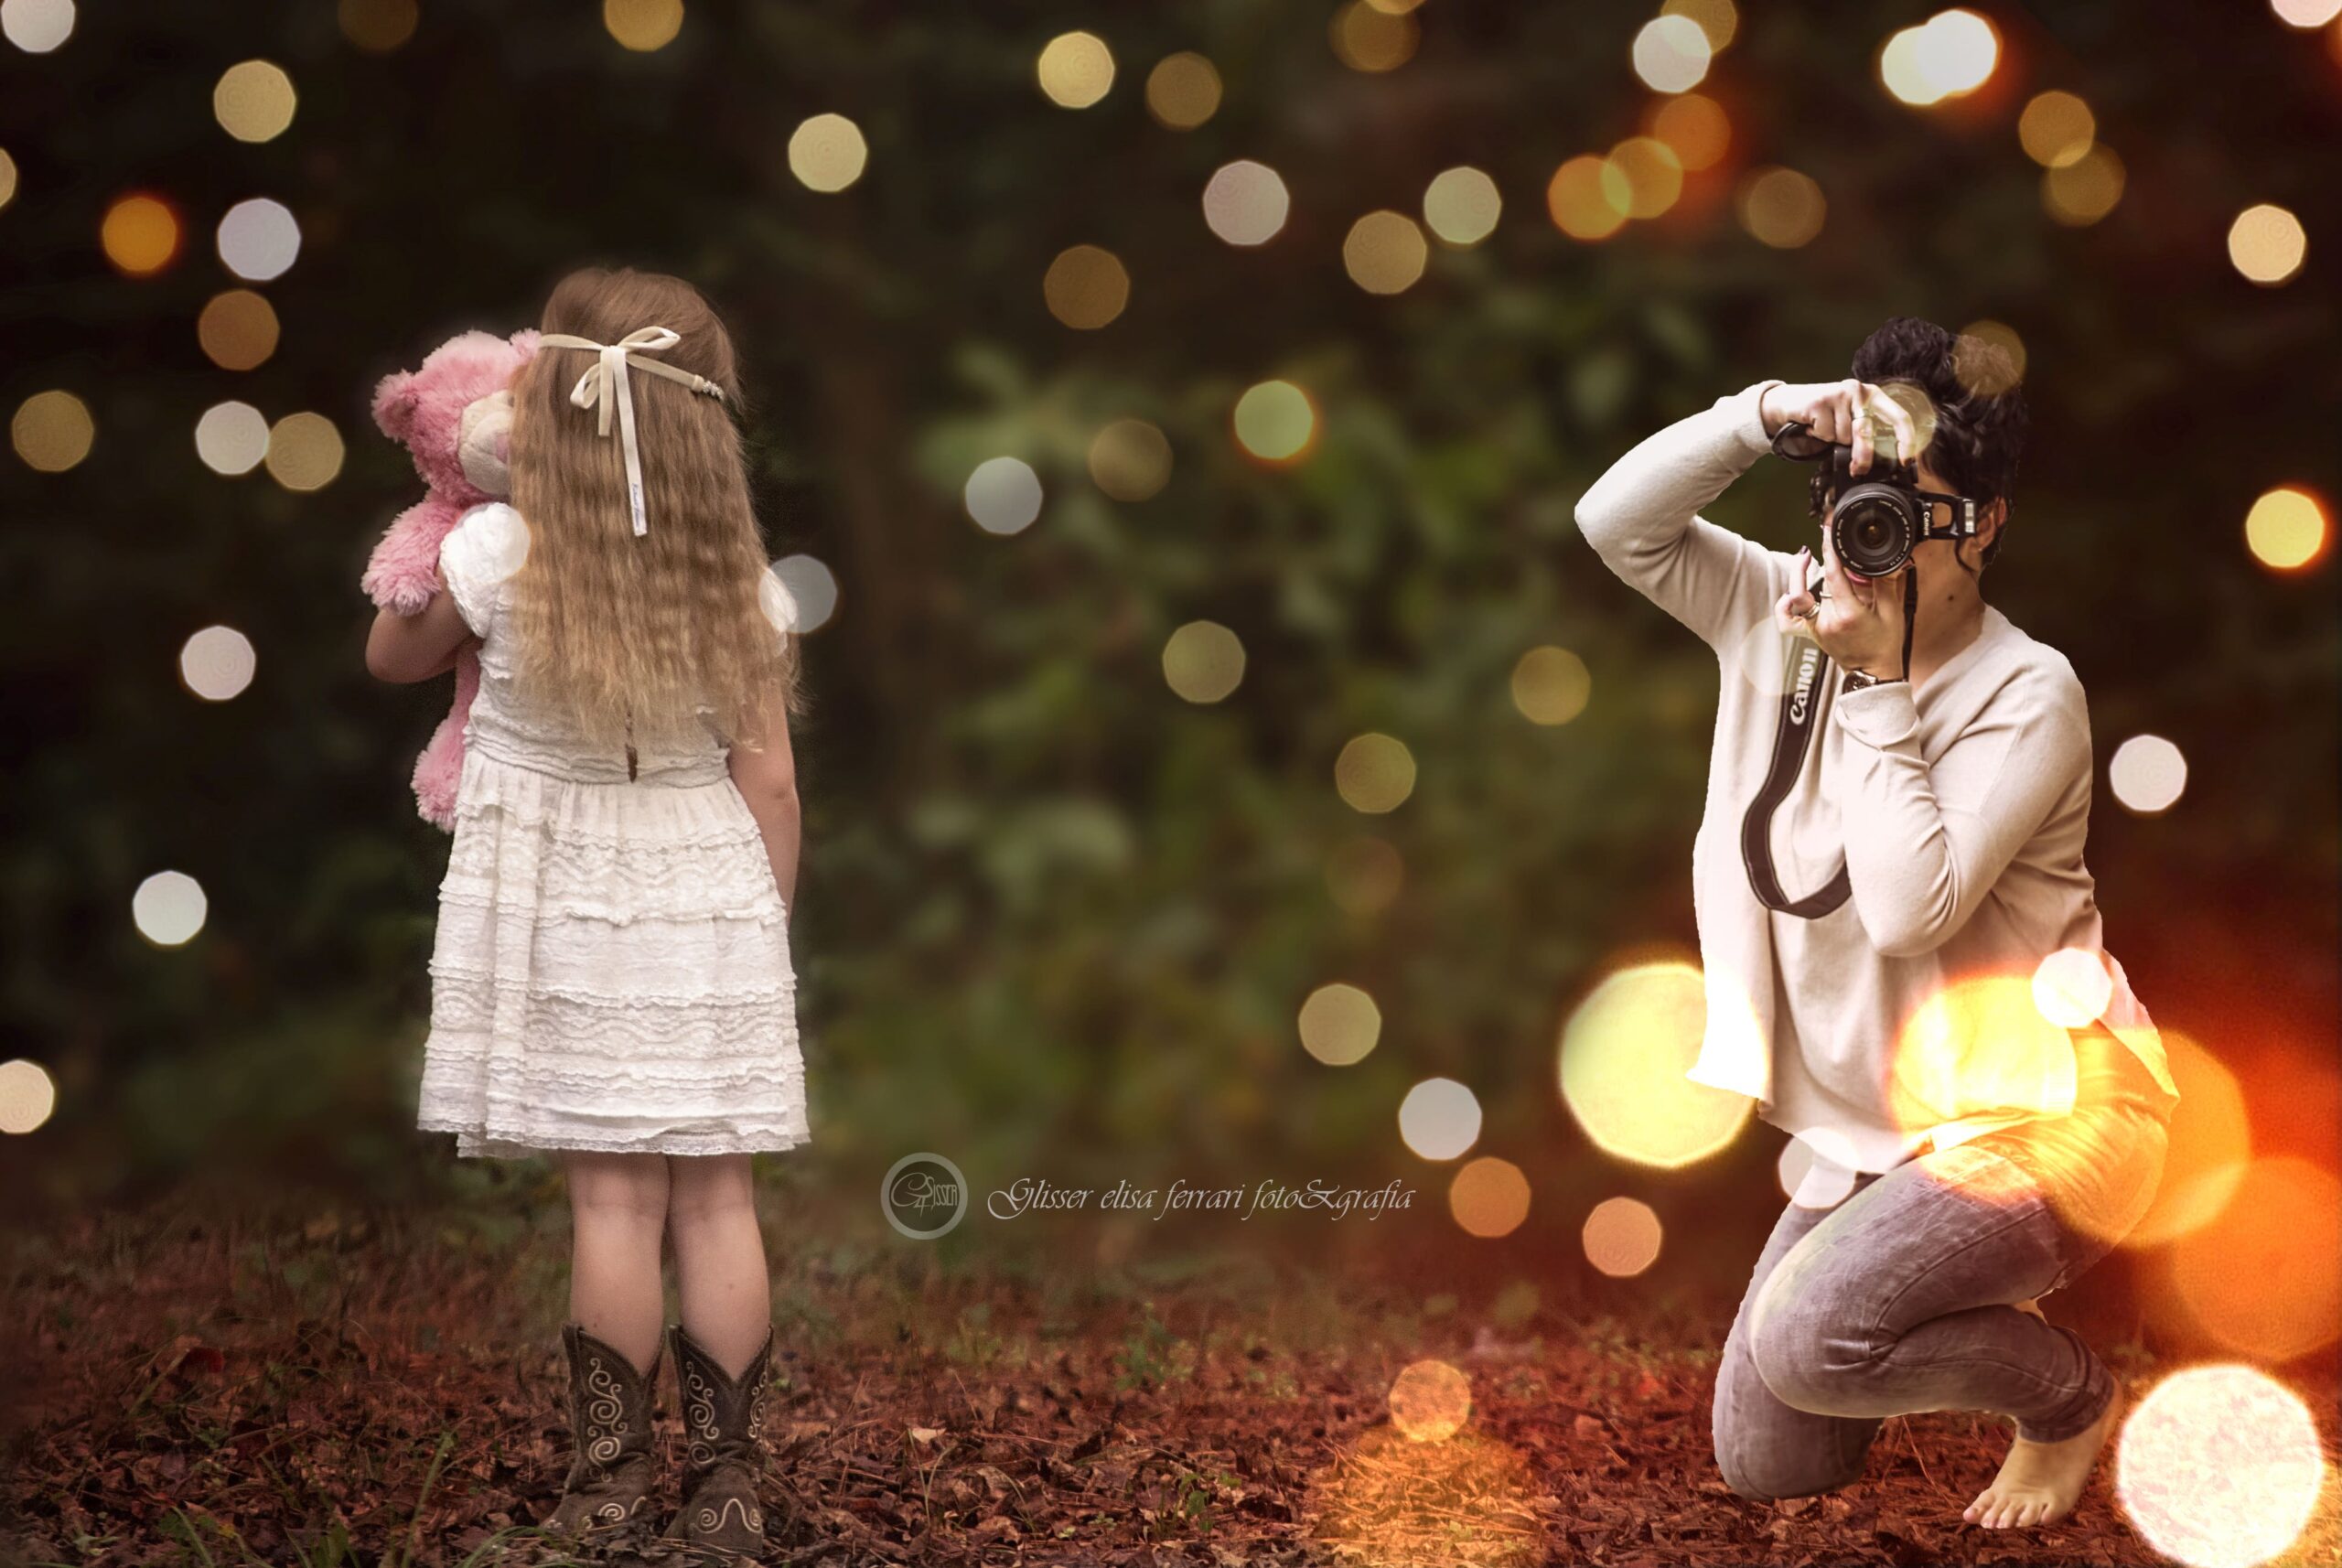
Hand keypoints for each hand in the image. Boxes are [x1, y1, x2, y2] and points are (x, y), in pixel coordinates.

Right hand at [1759, 379, 1919, 477]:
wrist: (1789, 401)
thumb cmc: (1826, 413)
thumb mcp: (1851, 416)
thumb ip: (1867, 429)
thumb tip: (1883, 459)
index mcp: (1874, 395)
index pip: (1899, 417)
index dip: (1906, 440)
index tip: (1905, 461)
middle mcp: (1859, 391)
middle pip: (1866, 432)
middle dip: (1863, 456)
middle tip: (1859, 470)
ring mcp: (1839, 394)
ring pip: (1843, 436)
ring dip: (1833, 441)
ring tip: (1825, 430)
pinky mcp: (1819, 402)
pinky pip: (1825, 433)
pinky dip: (1819, 436)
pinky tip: (1813, 426)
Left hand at [1776, 530, 1905, 679]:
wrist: (1872, 674)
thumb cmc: (1885, 645)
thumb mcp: (1893, 612)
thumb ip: (1888, 583)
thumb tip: (1893, 559)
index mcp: (1848, 614)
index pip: (1833, 575)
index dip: (1829, 550)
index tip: (1828, 531)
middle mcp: (1827, 621)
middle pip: (1815, 583)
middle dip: (1821, 560)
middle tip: (1826, 541)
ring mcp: (1815, 628)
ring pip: (1798, 596)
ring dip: (1801, 575)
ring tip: (1806, 558)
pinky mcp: (1809, 633)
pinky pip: (1787, 621)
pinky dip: (1785, 605)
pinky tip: (1791, 592)